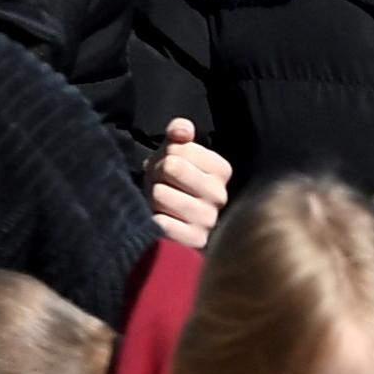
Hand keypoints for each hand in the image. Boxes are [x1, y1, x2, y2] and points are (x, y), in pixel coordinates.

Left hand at [146, 120, 233, 250]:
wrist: (170, 223)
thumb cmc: (172, 184)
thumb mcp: (175, 154)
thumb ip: (179, 133)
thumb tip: (182, 131)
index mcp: (221, 170)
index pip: (177, 150)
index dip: (164, 157)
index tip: (169, 171)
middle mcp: (220, 195)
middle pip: (171, 168)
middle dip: (157, 176)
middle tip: (162, 186)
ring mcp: (209, 220)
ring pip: (161, 194)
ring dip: (153, 199)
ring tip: (161, 205)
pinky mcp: (195, 241)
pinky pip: (162, 223)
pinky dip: (154, 221)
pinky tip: (161, 223)